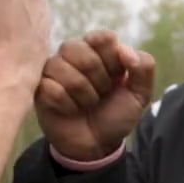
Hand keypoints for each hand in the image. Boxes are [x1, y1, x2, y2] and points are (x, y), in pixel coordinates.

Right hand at [35, 30, 155, 161]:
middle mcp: (74, 54)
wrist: (98, 145)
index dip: (113, 60)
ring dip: (83, 94)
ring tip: (86, 104)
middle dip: (98, 79)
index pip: (103, 37)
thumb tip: (125, 50)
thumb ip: (144, 67)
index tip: (117, 78)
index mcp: (99, 50)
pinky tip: (70, 110)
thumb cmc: (116, 115)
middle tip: (101, 94)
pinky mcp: (39, 87)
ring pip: (63, 68)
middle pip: (80, 49)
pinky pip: (52, 88)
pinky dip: (68, 105)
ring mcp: (54, 69)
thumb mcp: (140, 94)